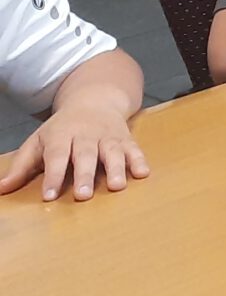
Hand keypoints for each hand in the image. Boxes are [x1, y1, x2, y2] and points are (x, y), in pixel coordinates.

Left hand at [0, 90, 148, 202]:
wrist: (96, 99)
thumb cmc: (62, 128)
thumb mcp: (39, 141)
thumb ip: (22, 166)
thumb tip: (2, 188)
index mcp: (62, 135)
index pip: (57, 156)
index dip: (53, 176)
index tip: (49, 196)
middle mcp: (87, 134)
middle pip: (86, 155)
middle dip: (85, 175)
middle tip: (83, 195)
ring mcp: (108, 135)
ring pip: (112, 151)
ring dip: (116, 168)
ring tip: (117, 186)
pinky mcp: (125, 138)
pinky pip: (134, 148)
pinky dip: (139, 160)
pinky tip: (142, 173)